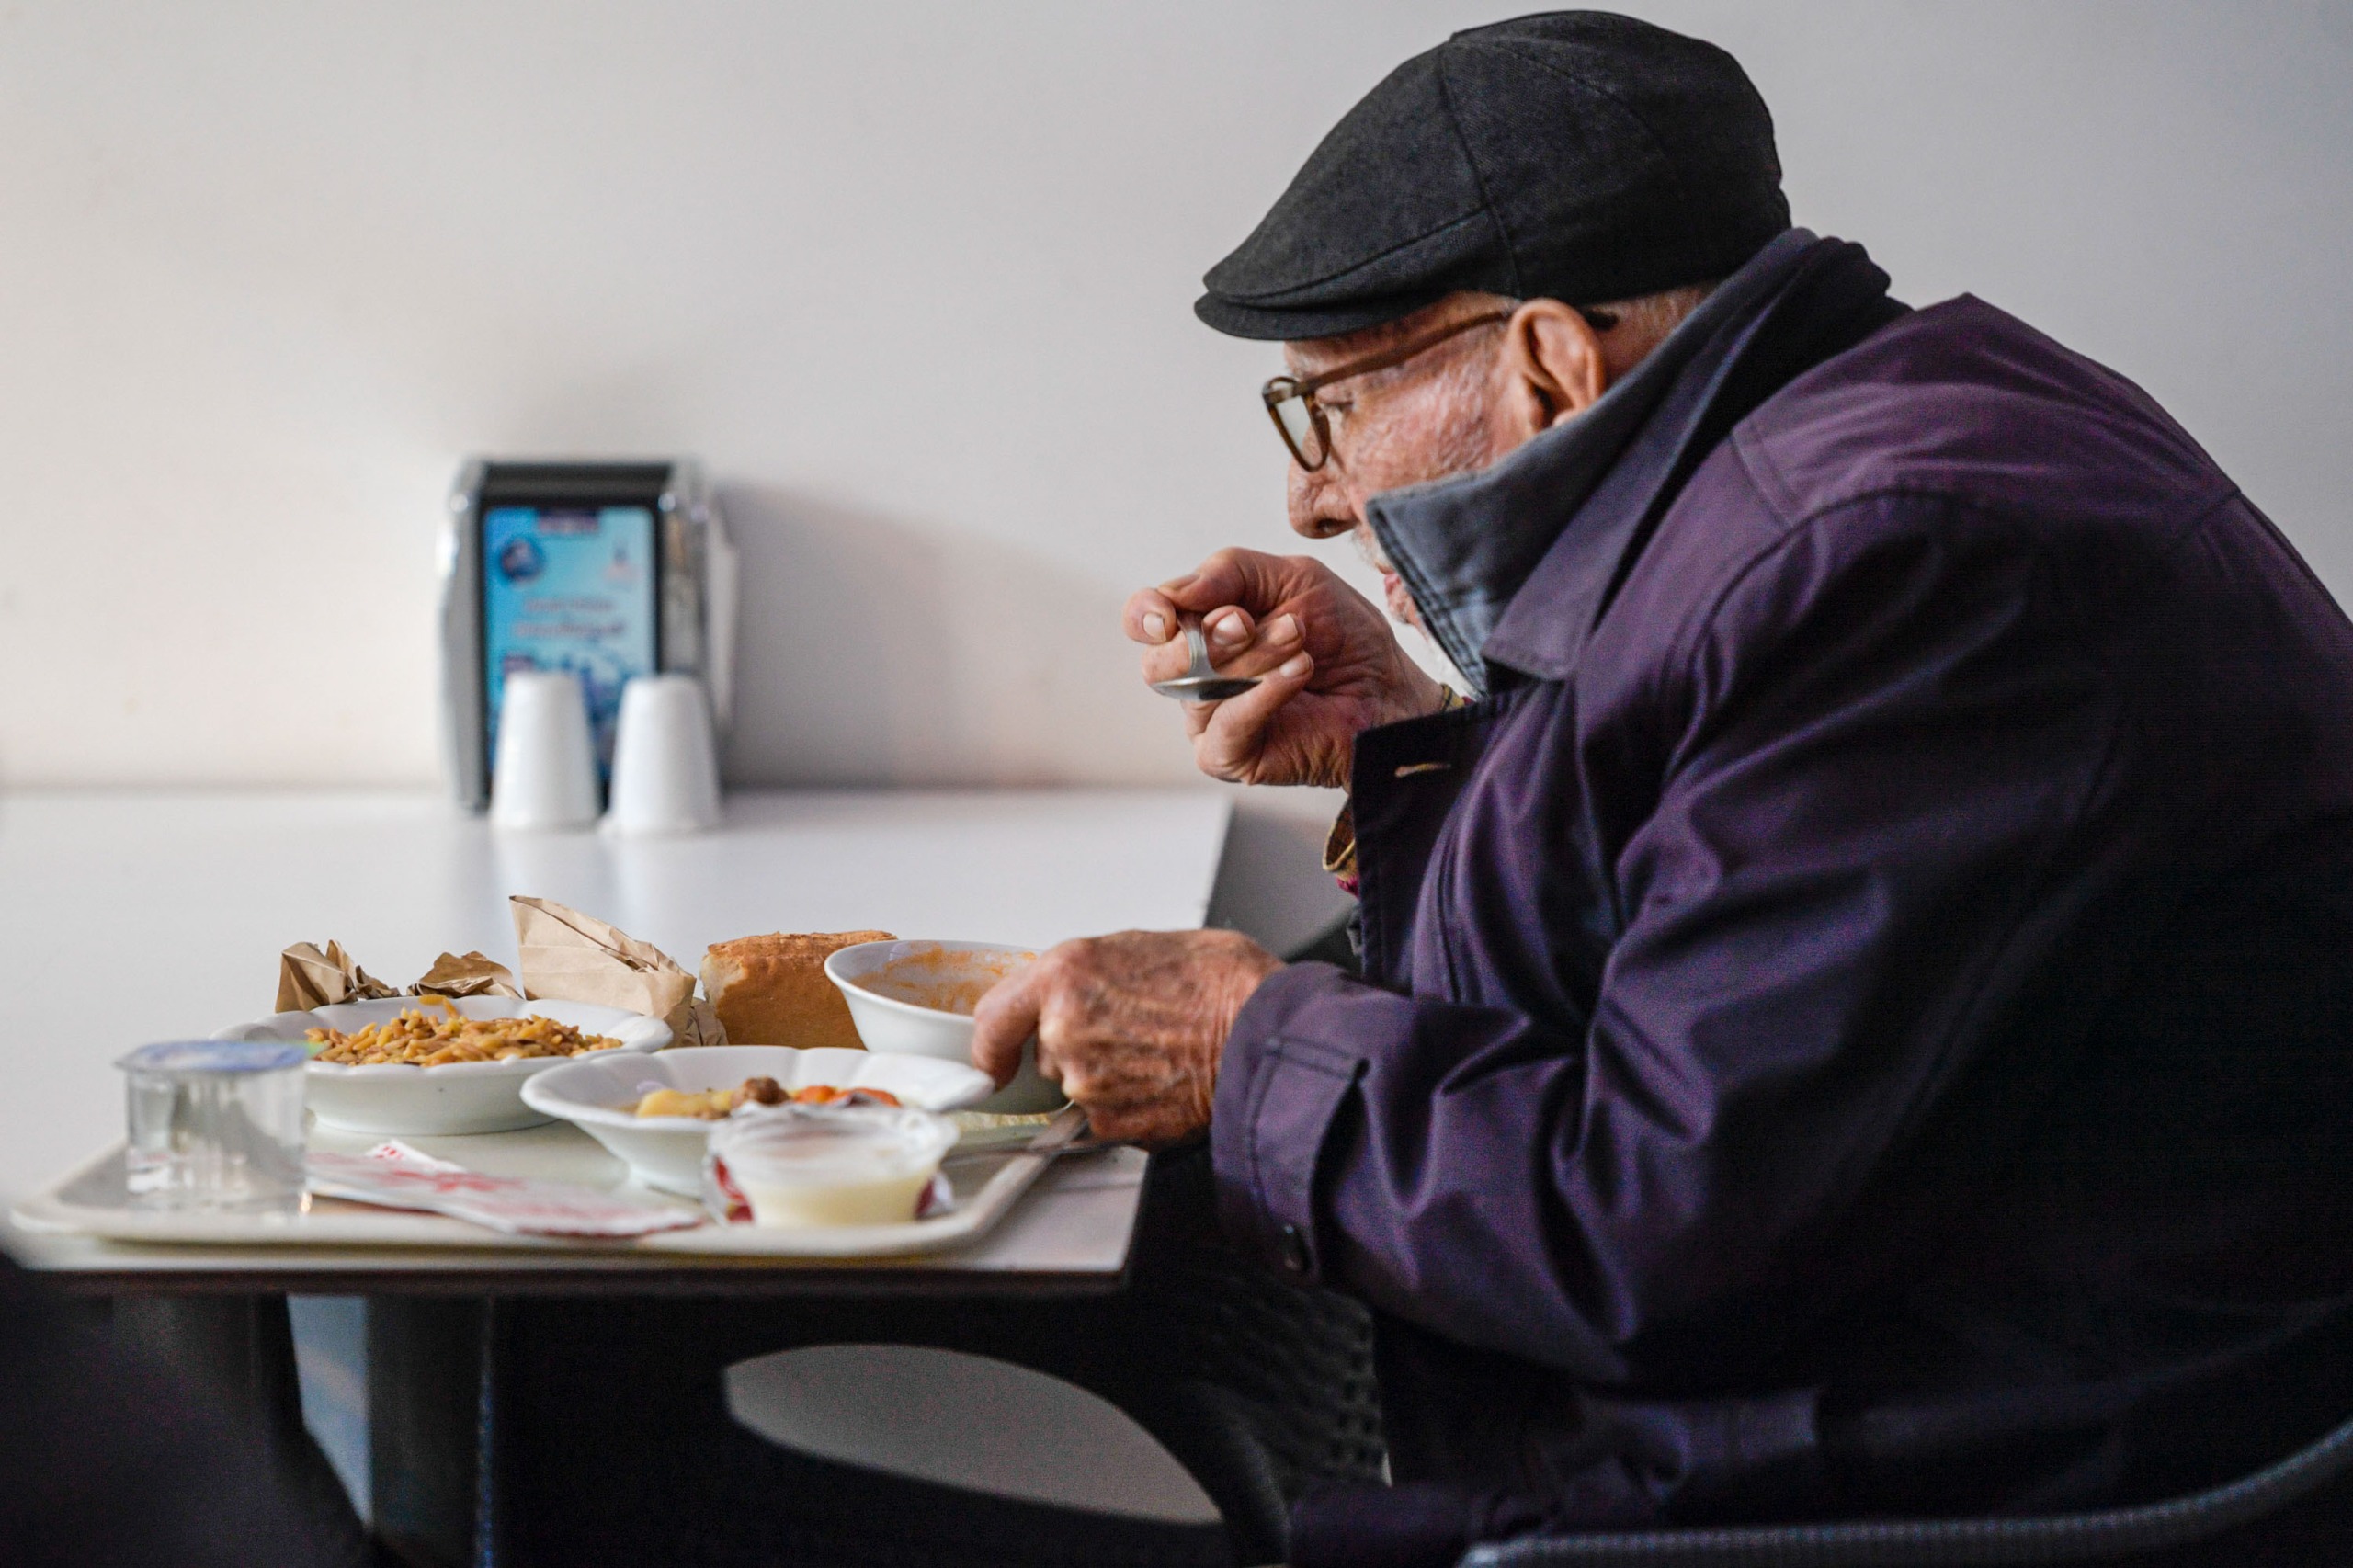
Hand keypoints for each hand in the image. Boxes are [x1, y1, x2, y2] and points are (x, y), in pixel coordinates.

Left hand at [971, 930, 1281, 1145]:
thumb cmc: (1221, 983)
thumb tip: (1075, 997)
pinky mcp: (1112, 1124)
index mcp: (1064, 975)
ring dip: (1108, 1080)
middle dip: (1077, 1050)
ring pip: (1079, 1088)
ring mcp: (1085, 1082)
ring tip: (1159, 1055)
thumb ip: (1086, 978)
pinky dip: (1132, 1107)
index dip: (993, 1044)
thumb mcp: (1138, 948)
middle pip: (1044, 1055)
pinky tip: (1166, 1081)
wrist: (1264, 1030)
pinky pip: (1107, 1119)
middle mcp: (1064, 1030)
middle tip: (1132, 1033)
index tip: (995, 1058)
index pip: (991, 1020)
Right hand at [1125, 548, 1443, 788]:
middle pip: (1160, 661)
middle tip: (1247, 620)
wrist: (1388, 688)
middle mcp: (1195, 676)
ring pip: (1198, 688)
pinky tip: (1299, 671)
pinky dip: (1264, 693)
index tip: (1167, 611)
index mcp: (1200, 629)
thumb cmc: (1341, 636)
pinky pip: (1228, 725)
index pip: (1144, 620)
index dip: (1146, 613)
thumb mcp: (1290, 577)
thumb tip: (1174, 594)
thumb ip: (1229, 571)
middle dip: (1208, 635)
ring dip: (1253, 656)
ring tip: (1298, 640)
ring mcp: (1209, 720)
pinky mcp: (1230, 756)